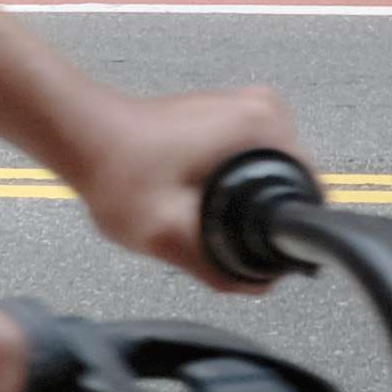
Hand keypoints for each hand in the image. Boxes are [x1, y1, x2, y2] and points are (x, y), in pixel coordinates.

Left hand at [65, 82, 306, 291]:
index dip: (285, 234)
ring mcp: (245, 107)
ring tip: (191, 211)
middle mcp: (262, 108)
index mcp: (261, 127)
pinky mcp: (227, 114)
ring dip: (241, 202)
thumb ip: (217, 268)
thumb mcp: (168, 234)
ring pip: (270, 175)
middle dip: (258, 218)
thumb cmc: (117, 172)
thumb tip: (260, 285)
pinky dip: (230, 186)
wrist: (82, 134)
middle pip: (290, 185)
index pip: (309, 190)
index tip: (248, 248)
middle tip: (204, 230)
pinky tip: (191, 198)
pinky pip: (251, 162)